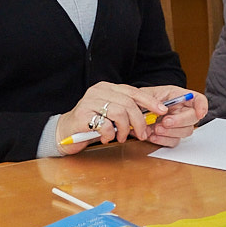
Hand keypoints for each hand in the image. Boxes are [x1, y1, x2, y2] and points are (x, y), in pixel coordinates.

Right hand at [55, 83, 203, 152]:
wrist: (64, 133)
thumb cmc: (91, 124)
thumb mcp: (111, 115)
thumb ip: (127, 112)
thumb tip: (151, 117)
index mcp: (107, 88)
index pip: (133, 91)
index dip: (150, 101)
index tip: (162, 111)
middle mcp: (98, 91)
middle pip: (128, 103)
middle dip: (139, 121)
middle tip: (142, 135)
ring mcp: (89, 101)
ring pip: (119, 112)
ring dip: (125, 129)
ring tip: (121, 138)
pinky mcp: (82, 115)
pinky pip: (105, 125)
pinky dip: (110, 134)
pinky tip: (106, 138)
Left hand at [137, 85, 206, 147]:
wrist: (133, 111)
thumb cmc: (141, 100)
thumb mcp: (145, 94)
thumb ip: (153, 100)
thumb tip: (163, 109)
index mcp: (178, 96)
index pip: (198, 100)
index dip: (202, 106)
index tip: (200, 113)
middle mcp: (181, 111)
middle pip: (194, 118)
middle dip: (180, 121)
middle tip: (165, 122)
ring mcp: (178, 125)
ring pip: (185, 131)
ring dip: (171, 132)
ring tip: (155, 129)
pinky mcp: (171, 136)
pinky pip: (174, 141)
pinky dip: (163, 140)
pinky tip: (153, 136)